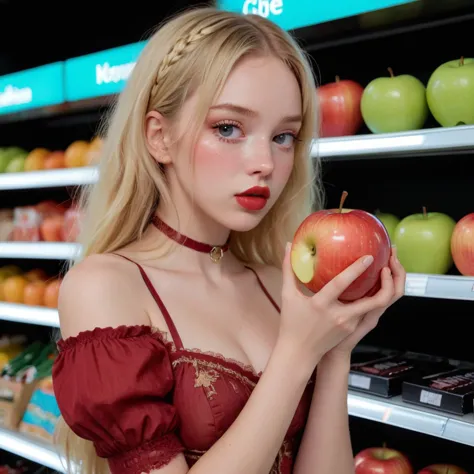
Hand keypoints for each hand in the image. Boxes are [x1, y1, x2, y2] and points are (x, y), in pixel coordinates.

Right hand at [277, 243, 397, 369]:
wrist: (299, 353)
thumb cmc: (291, 323)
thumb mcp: (287, 296)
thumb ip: (288, 270)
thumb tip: (287, 246)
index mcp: (321, 305)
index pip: (341, 284)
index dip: (356, 270)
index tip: (369, 257)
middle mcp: (340, 315)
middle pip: (376, 301)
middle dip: (389, 281)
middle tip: (390, 263)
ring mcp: (349, 324)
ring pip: (376, 305)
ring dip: (385, 288)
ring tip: (387, 270)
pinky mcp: (353, 328)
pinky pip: (368, 310)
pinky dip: (374, 296)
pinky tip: (375, 283)